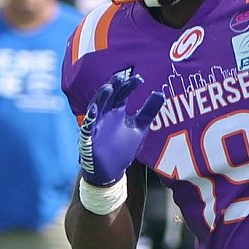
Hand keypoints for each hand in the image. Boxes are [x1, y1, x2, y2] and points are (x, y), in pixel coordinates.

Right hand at [79, 69, 164, 185]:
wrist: (111, 171)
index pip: (123, 93)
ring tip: (109, 88)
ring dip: (101, 97)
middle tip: (121, 76)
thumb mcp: (139, 128)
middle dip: (114, 86)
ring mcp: (97, 124)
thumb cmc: (122, 149)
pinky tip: (96, 109)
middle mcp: (106, 115)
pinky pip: (88, 125)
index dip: (130, 85)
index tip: (140, 79)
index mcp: (117, 112)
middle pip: (109, 96)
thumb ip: (148, 111)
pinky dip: (91, 117)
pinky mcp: (89, 136)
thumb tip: (160, 93)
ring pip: (96, 106)